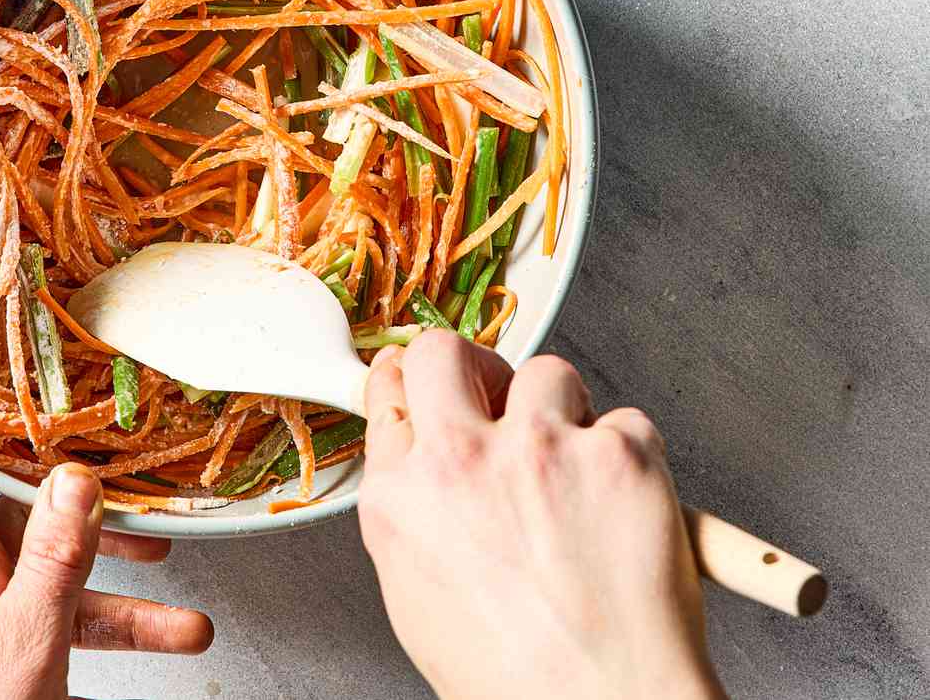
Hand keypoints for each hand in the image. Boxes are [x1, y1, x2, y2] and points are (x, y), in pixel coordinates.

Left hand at [0, 423, 213, 699]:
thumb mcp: (20, 643)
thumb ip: (52, 562)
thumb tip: (75, 477)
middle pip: (26, 515)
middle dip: (89, 502)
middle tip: (142, 492)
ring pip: (62, 579)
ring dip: (124, 587)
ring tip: (187, 609)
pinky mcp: (13, 667)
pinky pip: (70, 629)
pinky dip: (119, 633)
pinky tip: (164, 641)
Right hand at [359, 332, 724, 699]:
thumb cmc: (516, 679)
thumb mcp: (417, 597)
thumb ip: (413, 514)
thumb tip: (422, 467)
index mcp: (401, 499)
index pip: (388, 396)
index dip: (410, 382)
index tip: (423, 376)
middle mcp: (459, 460)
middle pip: (444, 353)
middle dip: (471, 363)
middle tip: (497, 389)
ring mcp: (539, 448)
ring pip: (546, 372)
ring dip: (562, 409)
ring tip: (577, 467)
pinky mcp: (617, 452)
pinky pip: (626, 420)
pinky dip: (630, 456)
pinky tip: (623, 503)